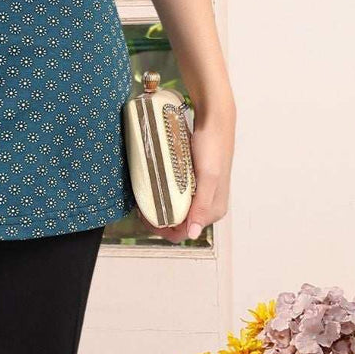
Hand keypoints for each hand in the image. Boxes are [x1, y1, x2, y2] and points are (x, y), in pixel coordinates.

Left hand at [145, 103, 234, 243]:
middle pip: (179, 223)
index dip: (163, 229)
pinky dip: (165, 195)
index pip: (184, 233)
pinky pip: (178, 195)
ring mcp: (201, 193)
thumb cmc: (213, 146)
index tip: (144, 216)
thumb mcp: (208, 176)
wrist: (213, 119)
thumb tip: (194, 234)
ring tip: (144, 197)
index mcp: (215, 210)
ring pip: (178, 209)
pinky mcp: (194, 180)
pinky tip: (154, 187)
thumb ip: (202, 205)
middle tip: (140, 207)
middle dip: (159, 219)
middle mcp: (209, 206)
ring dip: (161, 208)